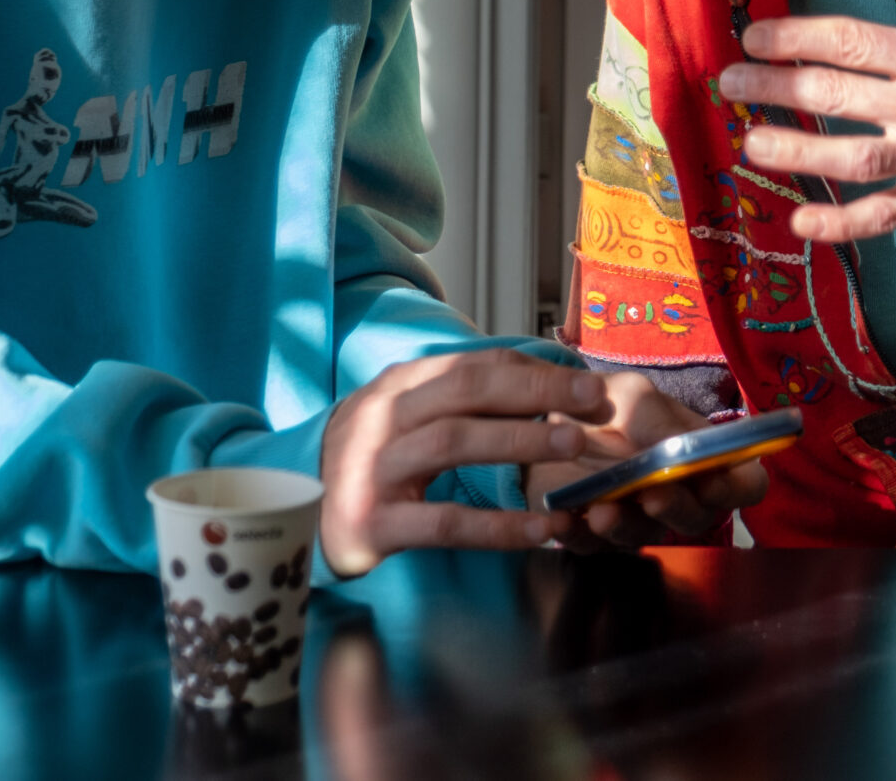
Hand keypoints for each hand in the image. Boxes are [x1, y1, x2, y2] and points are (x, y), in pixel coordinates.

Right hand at [319, 349, 613, 576]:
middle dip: (538, 392)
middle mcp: (382, 417)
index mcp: (399, 385)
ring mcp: (373, 469)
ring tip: (573, 446)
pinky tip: (540, 529)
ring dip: (519, 440)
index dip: (538, 372)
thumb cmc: (374, 461)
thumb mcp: (410, 418)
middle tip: (595, 405)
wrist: (299, 513)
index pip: (476, 365)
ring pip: (453, 442)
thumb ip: (466, 401)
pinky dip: (497, 526)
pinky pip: (444, 522)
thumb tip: (551, 385)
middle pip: (467, 391)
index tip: (591, 386)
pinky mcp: (373, 523)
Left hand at [522, 372, 768, 546]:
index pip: (745, 484)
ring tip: (602, 511)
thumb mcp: (633, 396)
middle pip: (697, 518)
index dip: (734, 488)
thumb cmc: (607, 404)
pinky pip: (590, 546)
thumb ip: (656, 419)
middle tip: (653, 495)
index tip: (710, 481)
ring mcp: (638, 521)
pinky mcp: (595, 537)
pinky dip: (575, 533)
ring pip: (643, 537)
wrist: (548, 421)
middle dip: (676, 508)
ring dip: (624, 527)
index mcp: (703, 458)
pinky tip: (560, 518)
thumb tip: (677, 447)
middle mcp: (679, 496)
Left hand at [712, 0, 895, 242]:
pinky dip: (840, 225)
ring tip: (751, 145)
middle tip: (729, 85)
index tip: (753, 38)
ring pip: (849, 160)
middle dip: (774, 89)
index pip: (850, 42)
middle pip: (835, 97)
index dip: (795, 38)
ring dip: (795, 154)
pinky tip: (799, 222)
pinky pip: (879, 216)